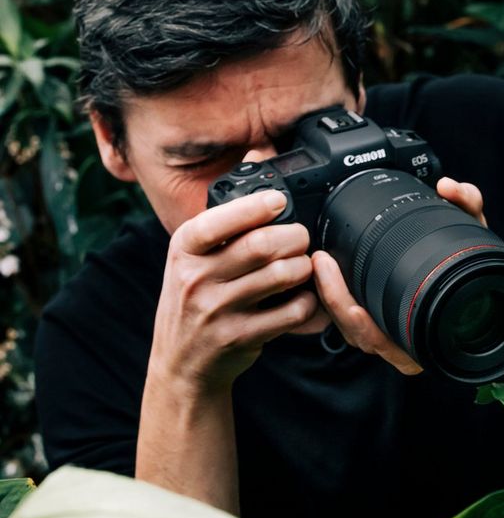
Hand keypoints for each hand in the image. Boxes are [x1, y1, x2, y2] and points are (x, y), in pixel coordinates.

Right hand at [148, 189, 328, 394]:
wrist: (181, 362)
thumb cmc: (194, 297)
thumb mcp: (194, 254)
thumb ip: (225, 211)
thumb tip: (257, 155)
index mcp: (184, 248)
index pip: (217, 221)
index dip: (255, 207)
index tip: (279, 200)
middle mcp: (195, 278)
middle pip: (261, 246)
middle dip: (294, 237)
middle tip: (301, 238)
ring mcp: (216, 311)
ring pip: (280, 276)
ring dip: (303, 267)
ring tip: (304, 264)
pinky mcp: (239, 337)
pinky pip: (290, 313)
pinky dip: (308, 302)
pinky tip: (305, 297)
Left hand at [311, 176, 487, 373]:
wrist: (494, 295)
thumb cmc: (482, 270)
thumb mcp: (478, 235)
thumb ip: (467, 205)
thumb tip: (448, 188)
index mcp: (431, 340)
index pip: (381, 340)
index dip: (358, 321)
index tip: (346, 295)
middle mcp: (411, 347)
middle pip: (358, 336)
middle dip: (334, 302)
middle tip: (322, 263)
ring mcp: (394, 341)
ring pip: (351, 331)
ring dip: (331, 299)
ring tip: (322, 263)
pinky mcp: (381, 327)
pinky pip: (352, 322)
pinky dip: (337, 300)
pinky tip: (328, 273)